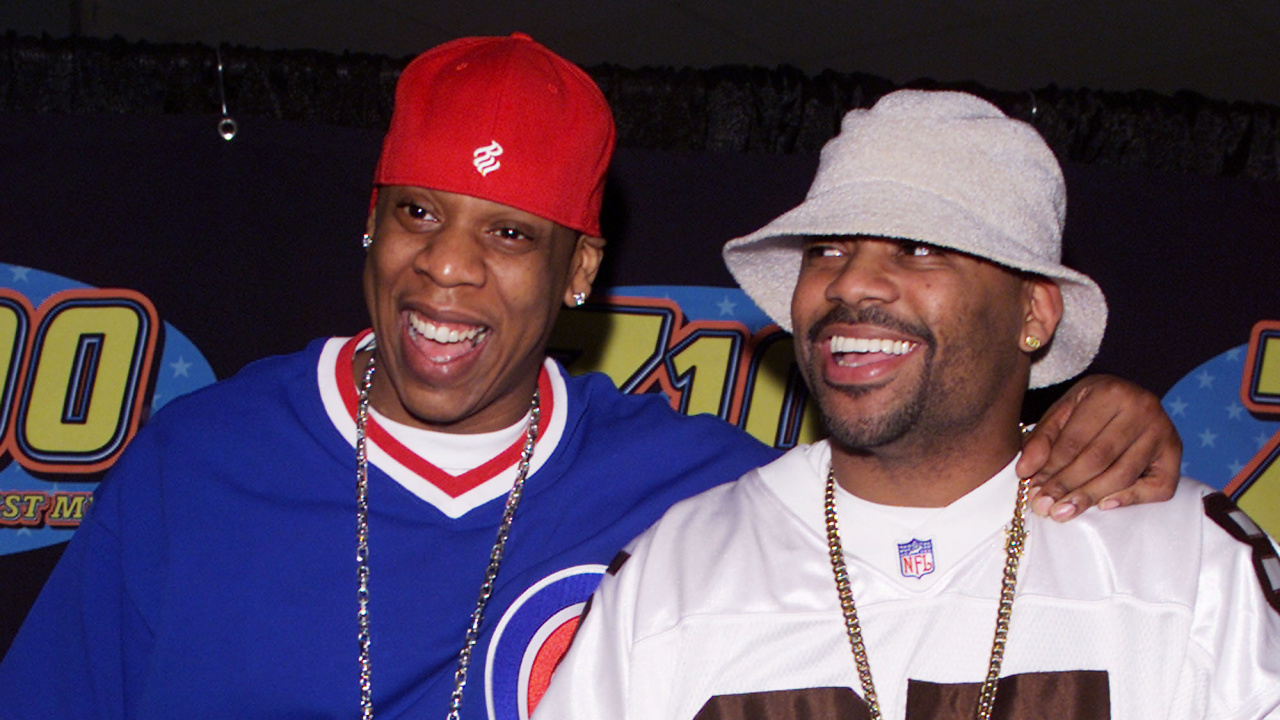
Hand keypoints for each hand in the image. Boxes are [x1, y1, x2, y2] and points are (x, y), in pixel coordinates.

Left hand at [1016, 374, 1181, 520]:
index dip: (1050, 467)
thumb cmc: (1091, 409)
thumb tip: (1025, 471)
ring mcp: (1163, 431)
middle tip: (1043, 505)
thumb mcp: (1063, 412)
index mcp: (1110, 392)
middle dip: (1067, 485)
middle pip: (1098, 458)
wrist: (1131, 401)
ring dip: (1090, 497)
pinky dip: (1130, 498)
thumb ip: (1042, 439)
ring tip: (1063, 511)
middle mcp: (1142, 408)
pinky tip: (1104, 506)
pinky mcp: (1176, 454)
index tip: (1031, 488)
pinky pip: (1156, 487)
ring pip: (1123, 474)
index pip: (1075, 439)